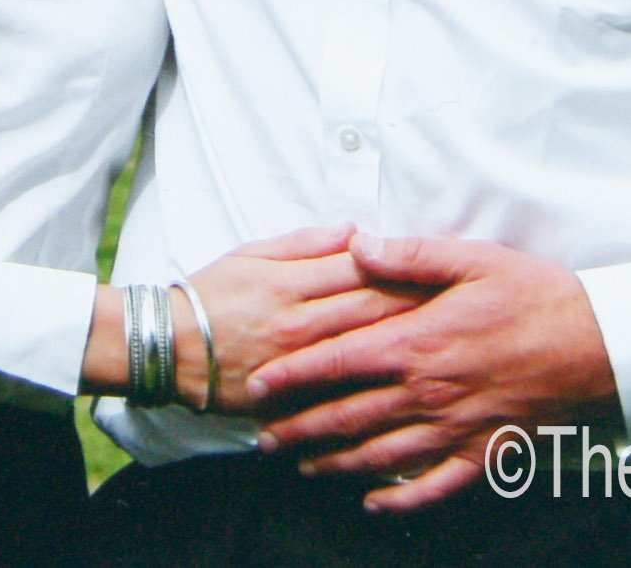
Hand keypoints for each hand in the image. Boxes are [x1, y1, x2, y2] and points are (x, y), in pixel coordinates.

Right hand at [180, 225, 425, 410]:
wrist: (169, 348)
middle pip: (371, 312)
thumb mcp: (252, 253)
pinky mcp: (291, 399)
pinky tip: (408, 391)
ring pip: (363, 356)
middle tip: (461, 303)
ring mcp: (297, 366)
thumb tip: (354, 231)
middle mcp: (299, 324)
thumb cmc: (211, 293)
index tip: (439, 266)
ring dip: (405, 348)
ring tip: (447, 344)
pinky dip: (374, 393)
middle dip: (419, 306)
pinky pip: (339, 397)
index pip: (360, 271)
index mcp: (291, 284)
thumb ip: (304, 243)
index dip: (403, 267)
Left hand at [246, 235, 616, 513]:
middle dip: (301, 429)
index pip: (339, 362)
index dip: (295, 375)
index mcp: (418, 342)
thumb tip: (356, 246)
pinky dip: (402, 500)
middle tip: (265, 437)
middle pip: (349, 416)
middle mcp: (428, 392)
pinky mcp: (483, 452)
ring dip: (337, 463)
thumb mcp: (469, 258)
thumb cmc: (533, 295)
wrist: (595, 343)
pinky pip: (434, 486)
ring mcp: (454, 428)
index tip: (260, 385)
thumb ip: (408, 256)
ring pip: (381, 456)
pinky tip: (376, 504)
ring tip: (305, 465)